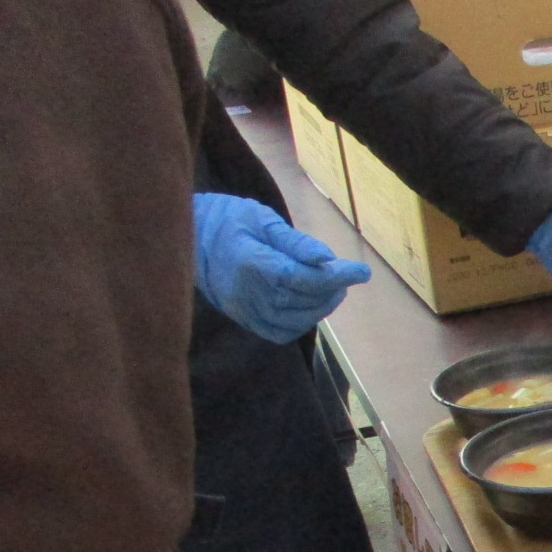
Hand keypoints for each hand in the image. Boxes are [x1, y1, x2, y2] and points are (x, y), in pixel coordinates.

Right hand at [191, 193, 370, 343]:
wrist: (188, 239)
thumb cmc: (229, 221)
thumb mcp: (261, 219)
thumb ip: (295, 242)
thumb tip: (328, 258)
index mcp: (251, 263)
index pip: (302, 278)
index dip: (336, 277)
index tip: (362, 271)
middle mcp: (247, 293)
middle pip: (302, 301)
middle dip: (332, 289)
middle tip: (345, 275)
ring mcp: (244, 311)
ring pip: (296, 320)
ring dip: (321, 306)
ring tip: (331, 288)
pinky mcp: (244, 320)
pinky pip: (281, 332)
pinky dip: (303, 321)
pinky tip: (310, 303)